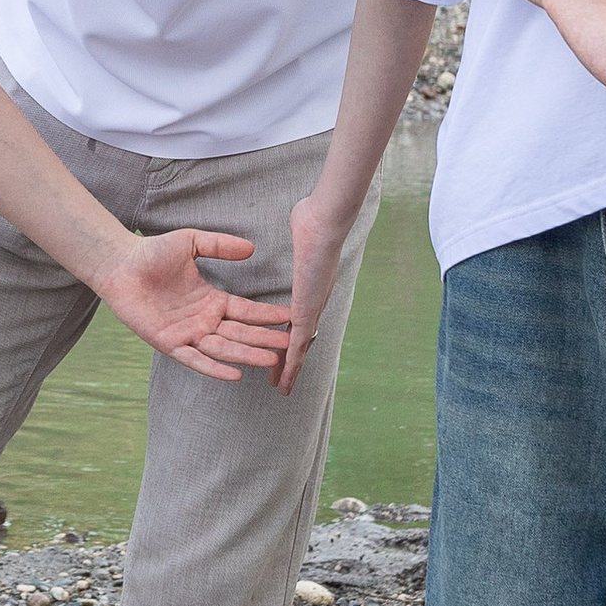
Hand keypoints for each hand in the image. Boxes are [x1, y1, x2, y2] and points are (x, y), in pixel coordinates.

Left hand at [93, 227, 291, 381]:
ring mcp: (187, 333)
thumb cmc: (152, 252)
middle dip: (264, 340)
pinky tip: (235, 375)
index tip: (292, 318)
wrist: (120, 264)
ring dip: (247, 355)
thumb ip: (220, 246)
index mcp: (211, 300)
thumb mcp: (192, 243)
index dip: (268, 316)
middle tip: (290, 346)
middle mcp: (203, 320)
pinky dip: (214, 368)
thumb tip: (251, 248)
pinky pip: (194, 359)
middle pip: (240, 333)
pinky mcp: (169, 343)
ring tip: (271, 361)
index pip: (246, 312)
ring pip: (223, 348)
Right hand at [275, 188, 354, 396]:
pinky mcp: (306, 313)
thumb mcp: (301, 226)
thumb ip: (300, 231)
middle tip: (281, 376)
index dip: (290, 332)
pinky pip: (296, 347)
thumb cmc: (313, 217)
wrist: (324, 220)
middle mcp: (314, 301)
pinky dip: (291, 366)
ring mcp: (311, 309)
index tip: (283, 343)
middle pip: (301, 338)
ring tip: (281, 388)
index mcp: (311, 286)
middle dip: (290, 358)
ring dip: (290, 370)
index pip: (298, 316)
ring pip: (300, 349)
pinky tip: (283, 382)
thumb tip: (301, 218)